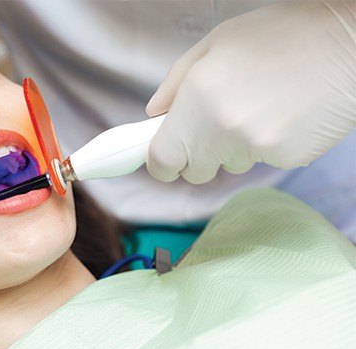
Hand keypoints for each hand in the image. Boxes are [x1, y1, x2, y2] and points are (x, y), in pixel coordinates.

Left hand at [145, 2, 355, 183]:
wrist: (347, 42)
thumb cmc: (281, 34)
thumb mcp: (215, 44)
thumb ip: (175, 84)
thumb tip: (154, 115)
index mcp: (197, 102)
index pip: (163, 161)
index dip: (160, 162)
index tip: (165, 156)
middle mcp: (224, 132)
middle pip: (195, 171)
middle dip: (196, 154)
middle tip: (211, 123)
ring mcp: (257, 149)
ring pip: (229, 165)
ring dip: (232, 147)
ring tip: (256, 107)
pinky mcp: (287, 158)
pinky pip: (261, 161)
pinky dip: (264, 145)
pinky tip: (281, 113)